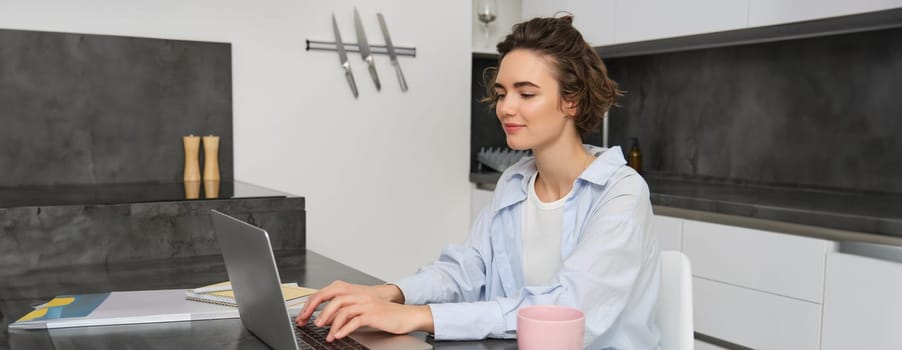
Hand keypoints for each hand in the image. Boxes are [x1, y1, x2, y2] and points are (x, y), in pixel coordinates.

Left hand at [316, 295, 432, 341]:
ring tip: (327, 335)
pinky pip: (355, 320)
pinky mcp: (373, 314)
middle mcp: (360, 297)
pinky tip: (340, 335)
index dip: (314, 304)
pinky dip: (345, 329)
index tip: (305, 315)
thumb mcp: (365, 310)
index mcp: (355, 294)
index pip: (329, 294)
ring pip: (343, 310)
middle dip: (319, 313)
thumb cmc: (387, 315)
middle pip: (334, 300)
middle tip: (312, 324)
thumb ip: (349, 311)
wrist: (407, 315)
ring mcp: (367, 304)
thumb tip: (330, 319)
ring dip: (332, 323)